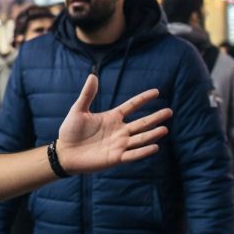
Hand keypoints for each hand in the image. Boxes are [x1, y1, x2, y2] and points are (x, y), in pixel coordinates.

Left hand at [54, 75, 171, 174]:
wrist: (64, 152)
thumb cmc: (70, 131)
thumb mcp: (78, 110)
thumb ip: (87, 94)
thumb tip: (93, 75)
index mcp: (112, 118)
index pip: (132, 106)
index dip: (143, 99)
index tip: (157, 92)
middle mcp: (119, 131)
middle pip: (142, 123)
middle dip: (155, 118)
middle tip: (169, 111)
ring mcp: (119, 144)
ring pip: (140, 138)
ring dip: (152, 134)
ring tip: (165, 129)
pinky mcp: (115, 158)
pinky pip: (132, 155)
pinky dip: (143, 151)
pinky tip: (155, 147)